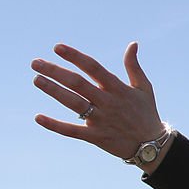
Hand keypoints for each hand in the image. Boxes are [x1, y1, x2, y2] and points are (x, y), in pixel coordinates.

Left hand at [31, 42, 164, 160]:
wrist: (152, 145)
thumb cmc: (146, 113)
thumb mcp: (144, 88)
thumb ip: (134, 66)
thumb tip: (133, 44)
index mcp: (118, 89)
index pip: (94, 68)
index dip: (75, 57)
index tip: (58, 47)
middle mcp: (108, 102)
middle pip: (78, 84)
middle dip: (56, 72)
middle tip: (35, 63)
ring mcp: (101, 120)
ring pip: (74, 103)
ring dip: (54, 91)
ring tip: (36, 80)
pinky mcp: (96, 136)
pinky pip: (72, 131)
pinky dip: (55, 125)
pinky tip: (38, 117)